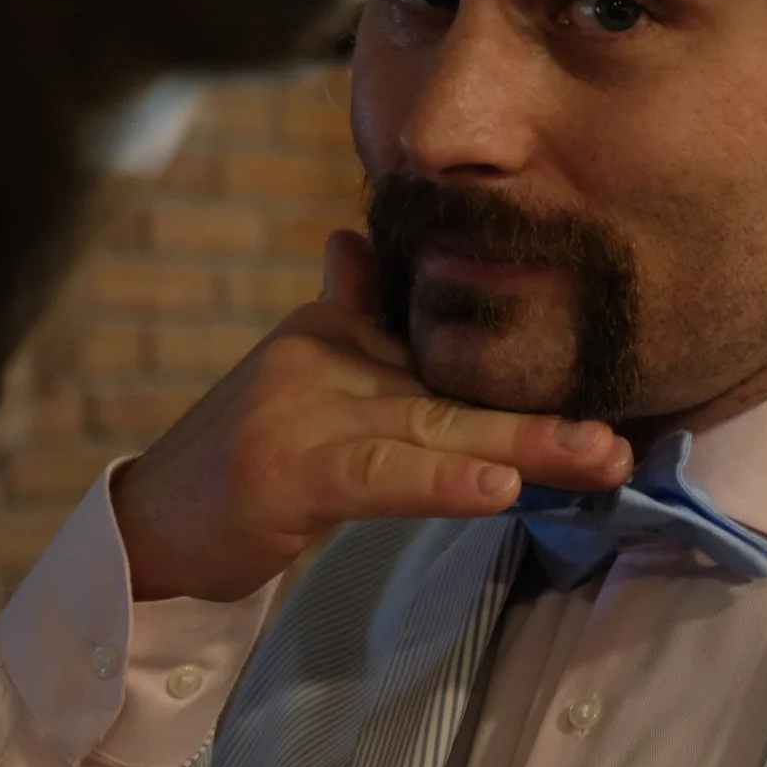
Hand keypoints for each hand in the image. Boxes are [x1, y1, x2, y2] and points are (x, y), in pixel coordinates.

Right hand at [111, 229, 634, 601]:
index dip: (530, 381)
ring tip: (597, 458)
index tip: (607, 399)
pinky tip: (500, 491)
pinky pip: (378, 476)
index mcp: (337, 329)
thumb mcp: (296, 378)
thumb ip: (342, 311)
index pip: (452, 353)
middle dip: (548, 416)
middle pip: (458, 388)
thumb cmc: (236, 462)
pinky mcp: (284, 472)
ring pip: (435, 429)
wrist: (144, 525)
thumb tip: (356, 242)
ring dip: (524, 447)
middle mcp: (325, 357)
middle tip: (623, 439)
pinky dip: (440, 484)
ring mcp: (302, 412)